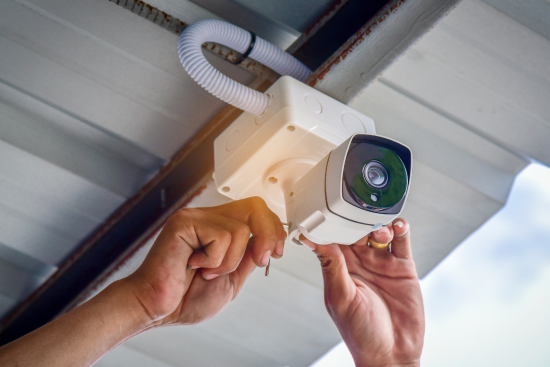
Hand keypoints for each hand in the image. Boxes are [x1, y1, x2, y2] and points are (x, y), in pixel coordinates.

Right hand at [125, 197, 286, 325]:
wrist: (157, 308)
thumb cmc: (186, 297)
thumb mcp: (232, 279)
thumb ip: (248, 258)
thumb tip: (267, 243)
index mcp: (219, 228)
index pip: (256, 211)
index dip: (274, 229)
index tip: (276, 253)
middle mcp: (208, 218)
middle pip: (254, 206)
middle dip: (268, 235)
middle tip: (260, 260)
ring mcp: (195, 218)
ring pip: (240, 229)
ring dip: (229, 262)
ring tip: (207, 271)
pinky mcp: (184, 223)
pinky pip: (221, 237)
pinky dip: (214, 260)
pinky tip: (194, 265)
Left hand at [300, 219, 423, 366]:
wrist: (392, 354)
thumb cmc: (360, 333)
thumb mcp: (341, 297)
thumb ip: (331, 267)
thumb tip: (313, 241)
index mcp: (340, 269)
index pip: (333, 239)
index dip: (332, 224)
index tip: (328, 209)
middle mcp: (360, 264)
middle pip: (357, 231)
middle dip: (357, 220)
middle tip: (358, 215)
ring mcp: (381, 264)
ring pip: (379, 233)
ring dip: (378, 225)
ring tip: (379, 232)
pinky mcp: (402, 268)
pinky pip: (401, 242)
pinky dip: (400, 230)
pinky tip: (398, 226)